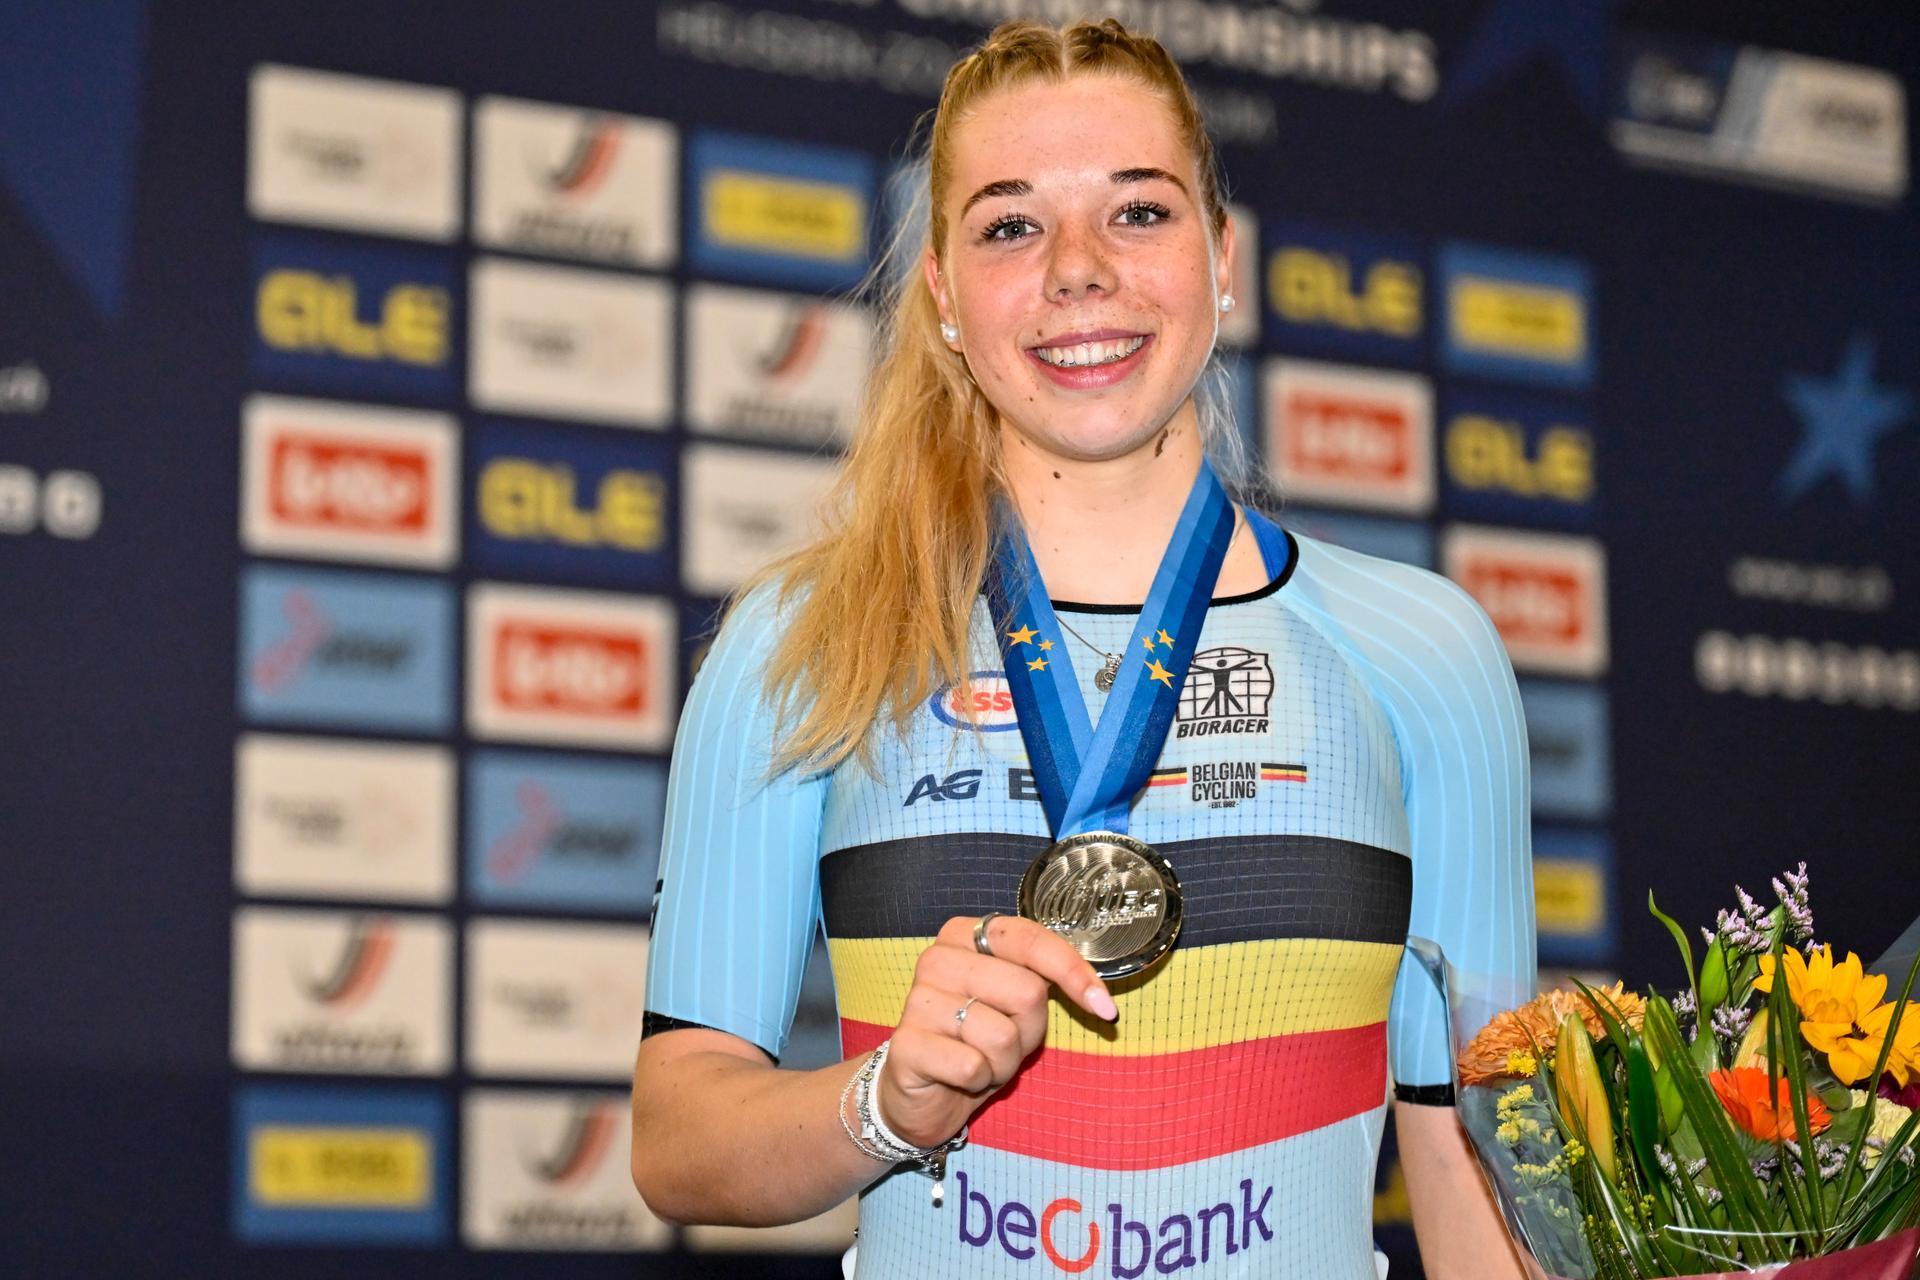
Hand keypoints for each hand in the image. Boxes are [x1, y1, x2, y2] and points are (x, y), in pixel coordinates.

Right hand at [872, 914, 1116, 1149]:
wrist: (922, 1093)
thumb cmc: (976, 1042)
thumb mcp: (1015, 1006)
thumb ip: (1043, 981)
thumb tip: (1101, 999)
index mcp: (965, 935)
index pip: (1030, 939)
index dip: (1073, 972)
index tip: (1104, 1008)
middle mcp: (938, 959)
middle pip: (1026, 991)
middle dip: (1029, 1030)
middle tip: (1004, 1042)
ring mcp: (917, 1000)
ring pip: (1002, 1035)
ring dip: (1004, 1062)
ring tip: (980, 1059)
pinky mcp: (906, 1045)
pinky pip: (973, 1066)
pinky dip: (979, 1081)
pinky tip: (959, 1076)